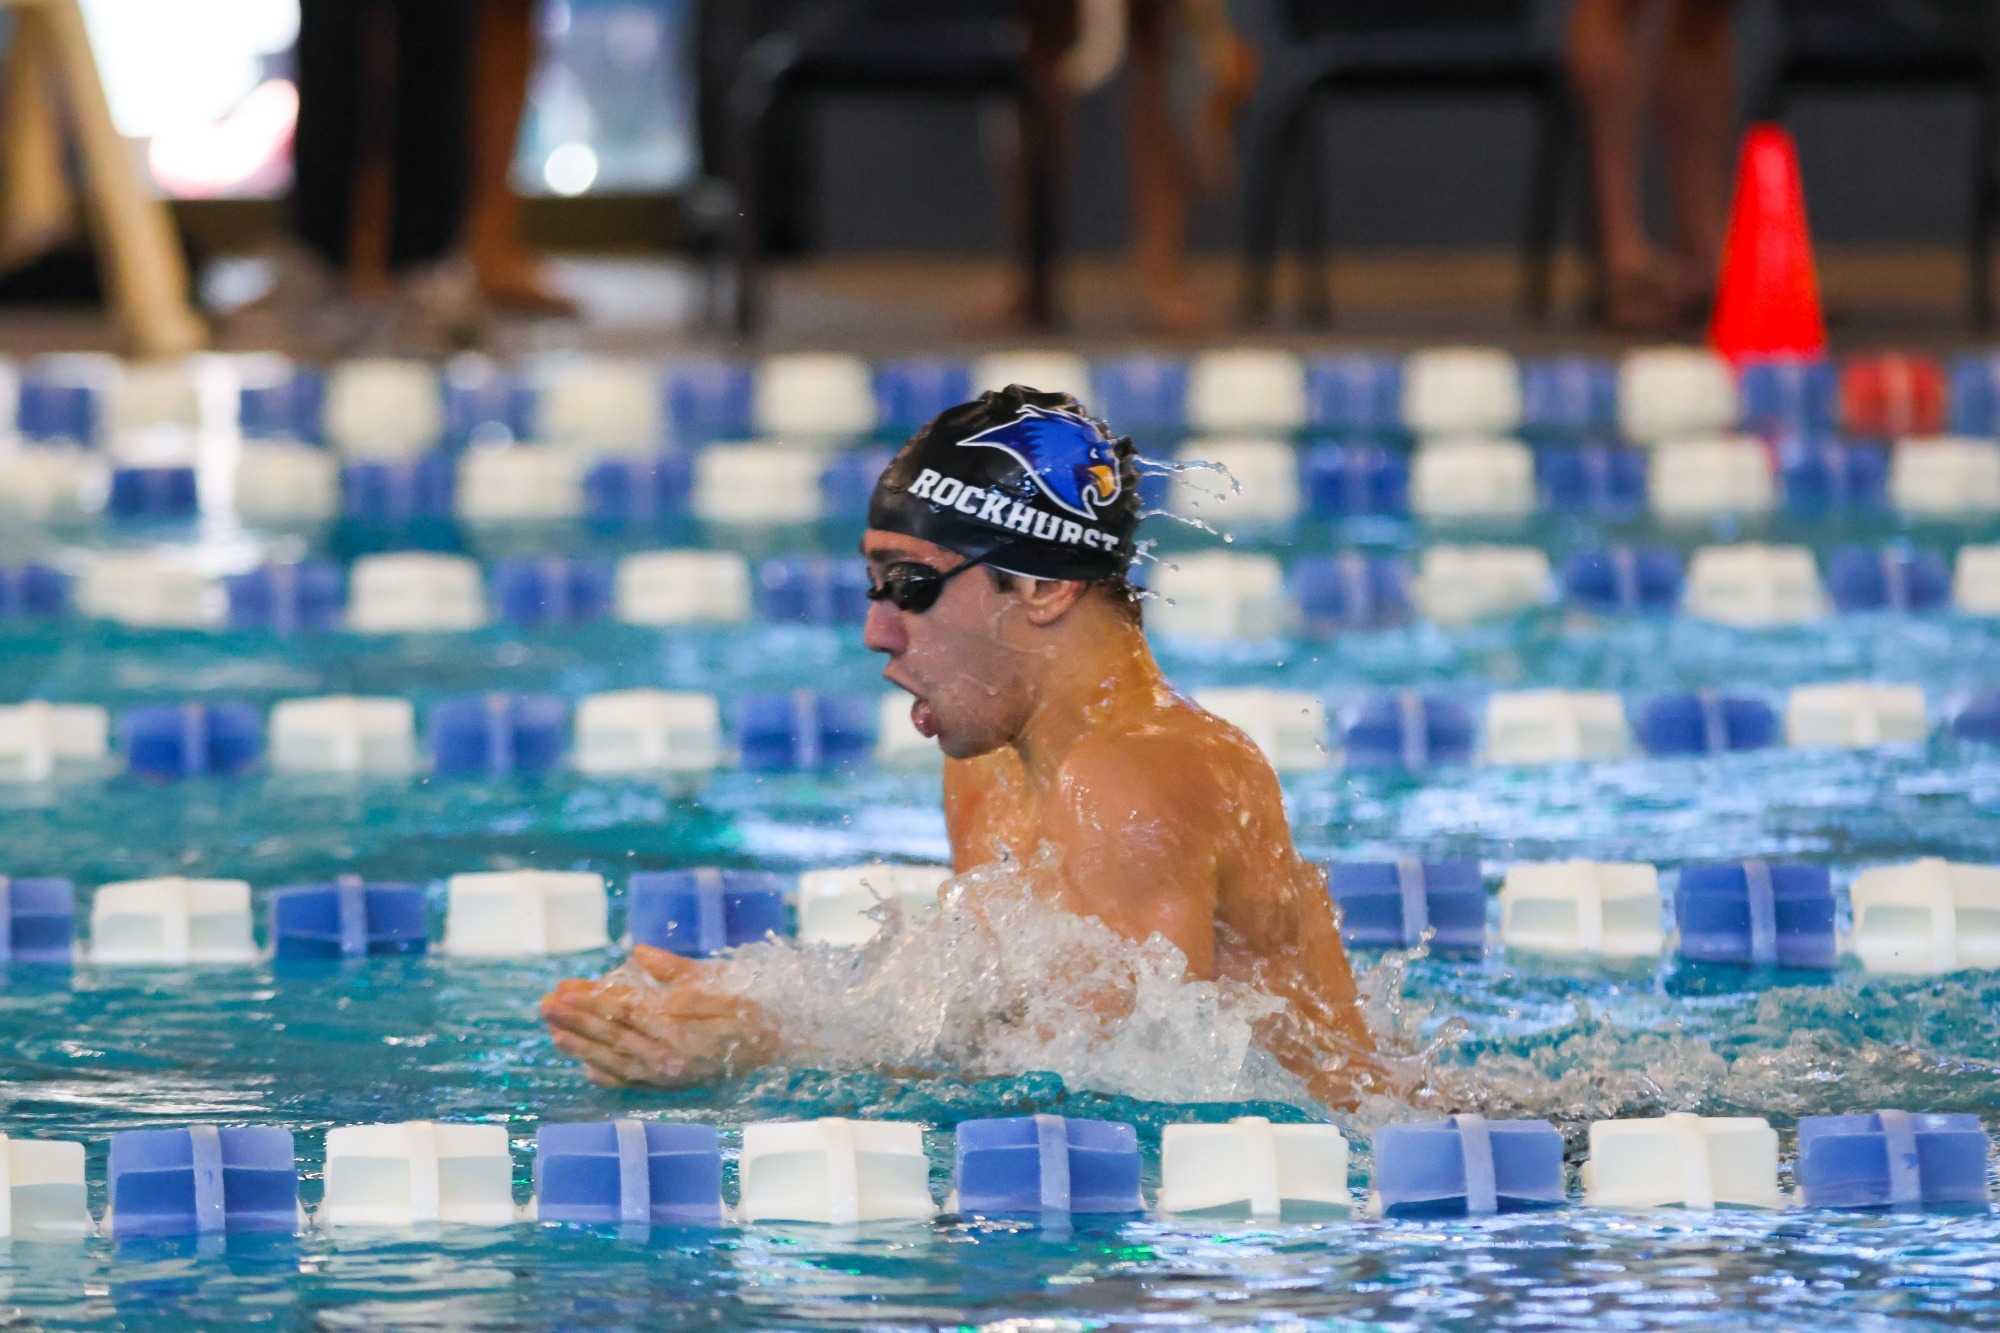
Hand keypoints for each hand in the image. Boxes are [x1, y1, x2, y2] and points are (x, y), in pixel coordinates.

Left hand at [541, 946, 774, 1088]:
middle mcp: (667, 1057)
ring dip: (582, 1048)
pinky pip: (635, 1084)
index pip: (622, 1010)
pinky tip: (590, 1072)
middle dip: (575, 1021)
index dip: (589, 1000)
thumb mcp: (719, 980)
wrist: (781, 1045)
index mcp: (677, 1027)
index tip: (562, 989)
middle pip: (611, 1036)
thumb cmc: (751, 1008)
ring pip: (616, 1061)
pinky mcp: (674, 1086)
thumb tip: (639, 953)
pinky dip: (611, 1077)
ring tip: (554, 1035)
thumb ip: (677, 970)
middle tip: (544, 1006)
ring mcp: (668, 1076)